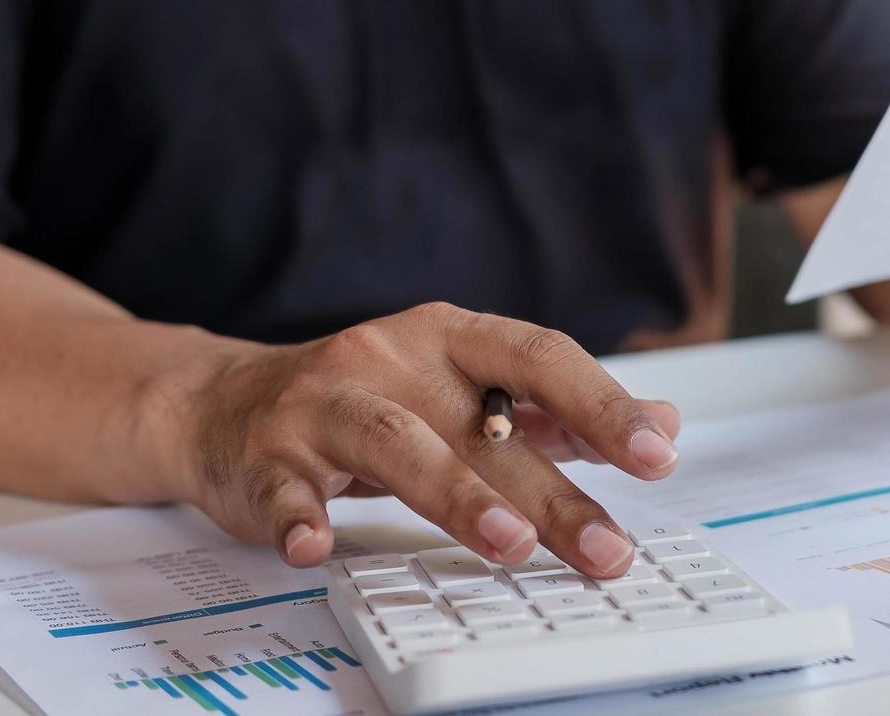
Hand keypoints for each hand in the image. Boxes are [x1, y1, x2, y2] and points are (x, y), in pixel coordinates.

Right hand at [161, 303, 681, 576]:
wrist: (225, 404)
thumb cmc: (372, 400)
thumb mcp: (466, 391)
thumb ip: (560, 410)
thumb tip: (664, 422)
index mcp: (451, 339)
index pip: (540, 358)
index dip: (602, 403)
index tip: (657, 451)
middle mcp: (391, 359)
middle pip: (480, 425)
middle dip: (550, 490)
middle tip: (605, 547)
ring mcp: (324, 404)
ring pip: (395, 445)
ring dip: (455, 496)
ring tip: (508, 546)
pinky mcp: (265, 457)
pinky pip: (284, 490)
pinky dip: (300, 519)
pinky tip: (318, 549)